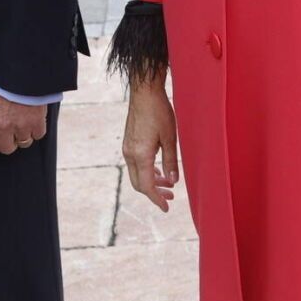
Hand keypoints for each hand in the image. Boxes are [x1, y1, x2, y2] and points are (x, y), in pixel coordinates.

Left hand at [0, 88, 48, 153]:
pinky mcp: (36, 123)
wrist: (22, 71)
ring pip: (24, 143)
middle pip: (7, 148)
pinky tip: (35, 117)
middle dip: (11, 141)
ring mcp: (20, 126)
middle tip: (14, 130)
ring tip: (25, 120)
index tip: (0, 138)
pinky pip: (38, 135)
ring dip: (26, 134)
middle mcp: (2, 126)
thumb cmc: (5, 82)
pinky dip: (38, 128)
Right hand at [121, 74, 179, 211]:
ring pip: (137, 174)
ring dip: (151, 181)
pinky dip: (147, 171)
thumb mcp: (170, 138)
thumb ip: (171, 162)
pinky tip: (158, 169)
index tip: (166, 207)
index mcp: (140, 155)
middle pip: (139, 183)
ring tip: (168, 183)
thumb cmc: (159, 112)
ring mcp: (127, 148)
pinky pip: (135, 164)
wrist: (144, 92)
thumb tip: (172, 182)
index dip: (156, 199)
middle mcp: (130, 154)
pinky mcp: (128, 142)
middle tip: (171, 196)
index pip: (147, 186)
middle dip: (154, 192)